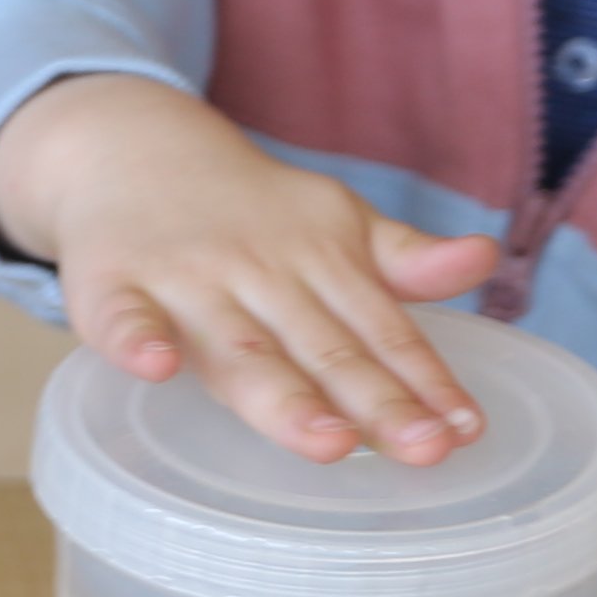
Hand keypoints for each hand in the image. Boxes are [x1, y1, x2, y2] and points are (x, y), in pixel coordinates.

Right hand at [0, 73, 500, 464]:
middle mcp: (257, 271)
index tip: (464, 428)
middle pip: (321, 348)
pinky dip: (135, 340)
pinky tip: (157, 367)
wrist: (129, 148)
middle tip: (423, 448)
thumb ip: (402, 260)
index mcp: (318, 258)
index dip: (424, 379)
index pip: (381, 329)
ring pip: (235, 348)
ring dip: (280, 395)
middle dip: (374, 400)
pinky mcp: (110, 284)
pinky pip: (120, 317)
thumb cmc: (247, 212)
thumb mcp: (332, 224)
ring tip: (327, 442)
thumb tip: (486, 258)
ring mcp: (183, 280)